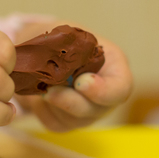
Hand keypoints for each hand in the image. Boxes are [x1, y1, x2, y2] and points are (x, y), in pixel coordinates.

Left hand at [16, 35, 131, 130]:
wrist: (46, 52)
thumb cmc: (62, 39)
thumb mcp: (65, 33)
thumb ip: (64, 43)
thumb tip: (52, 51)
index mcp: (114, 68)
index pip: (121, 88)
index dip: (103, 91)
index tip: (80, 83)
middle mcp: (107, 95)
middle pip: (95, 110)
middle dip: (69, 101)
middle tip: (48, 90)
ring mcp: (90, 111)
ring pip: (74, 121)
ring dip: (53, 105)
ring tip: (39, 86)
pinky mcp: (70, 121)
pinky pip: (57, 124)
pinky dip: (43, 111)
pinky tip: (37, 95)